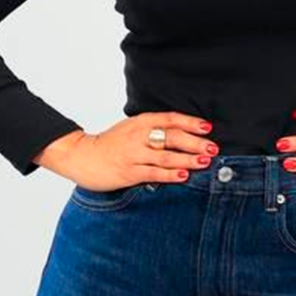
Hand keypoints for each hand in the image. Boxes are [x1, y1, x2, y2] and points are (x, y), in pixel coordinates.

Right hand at [43, 111, 220, 190]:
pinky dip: (170, 175)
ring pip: (166, 156)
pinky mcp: (129, 172)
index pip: (170, 119)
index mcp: (140, 122)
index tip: (207, 127)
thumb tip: (183, 133)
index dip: (190, 123)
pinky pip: (154, 173)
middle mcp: (138, 136)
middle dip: (195, 142)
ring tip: (205, 161)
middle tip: (213, 147)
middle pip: (172, 137)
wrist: (82, 156)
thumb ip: (152, 129)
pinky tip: (184, 175)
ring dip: (188, 159)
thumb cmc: (111, 143)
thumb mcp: (131, 128)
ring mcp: (134, 155)